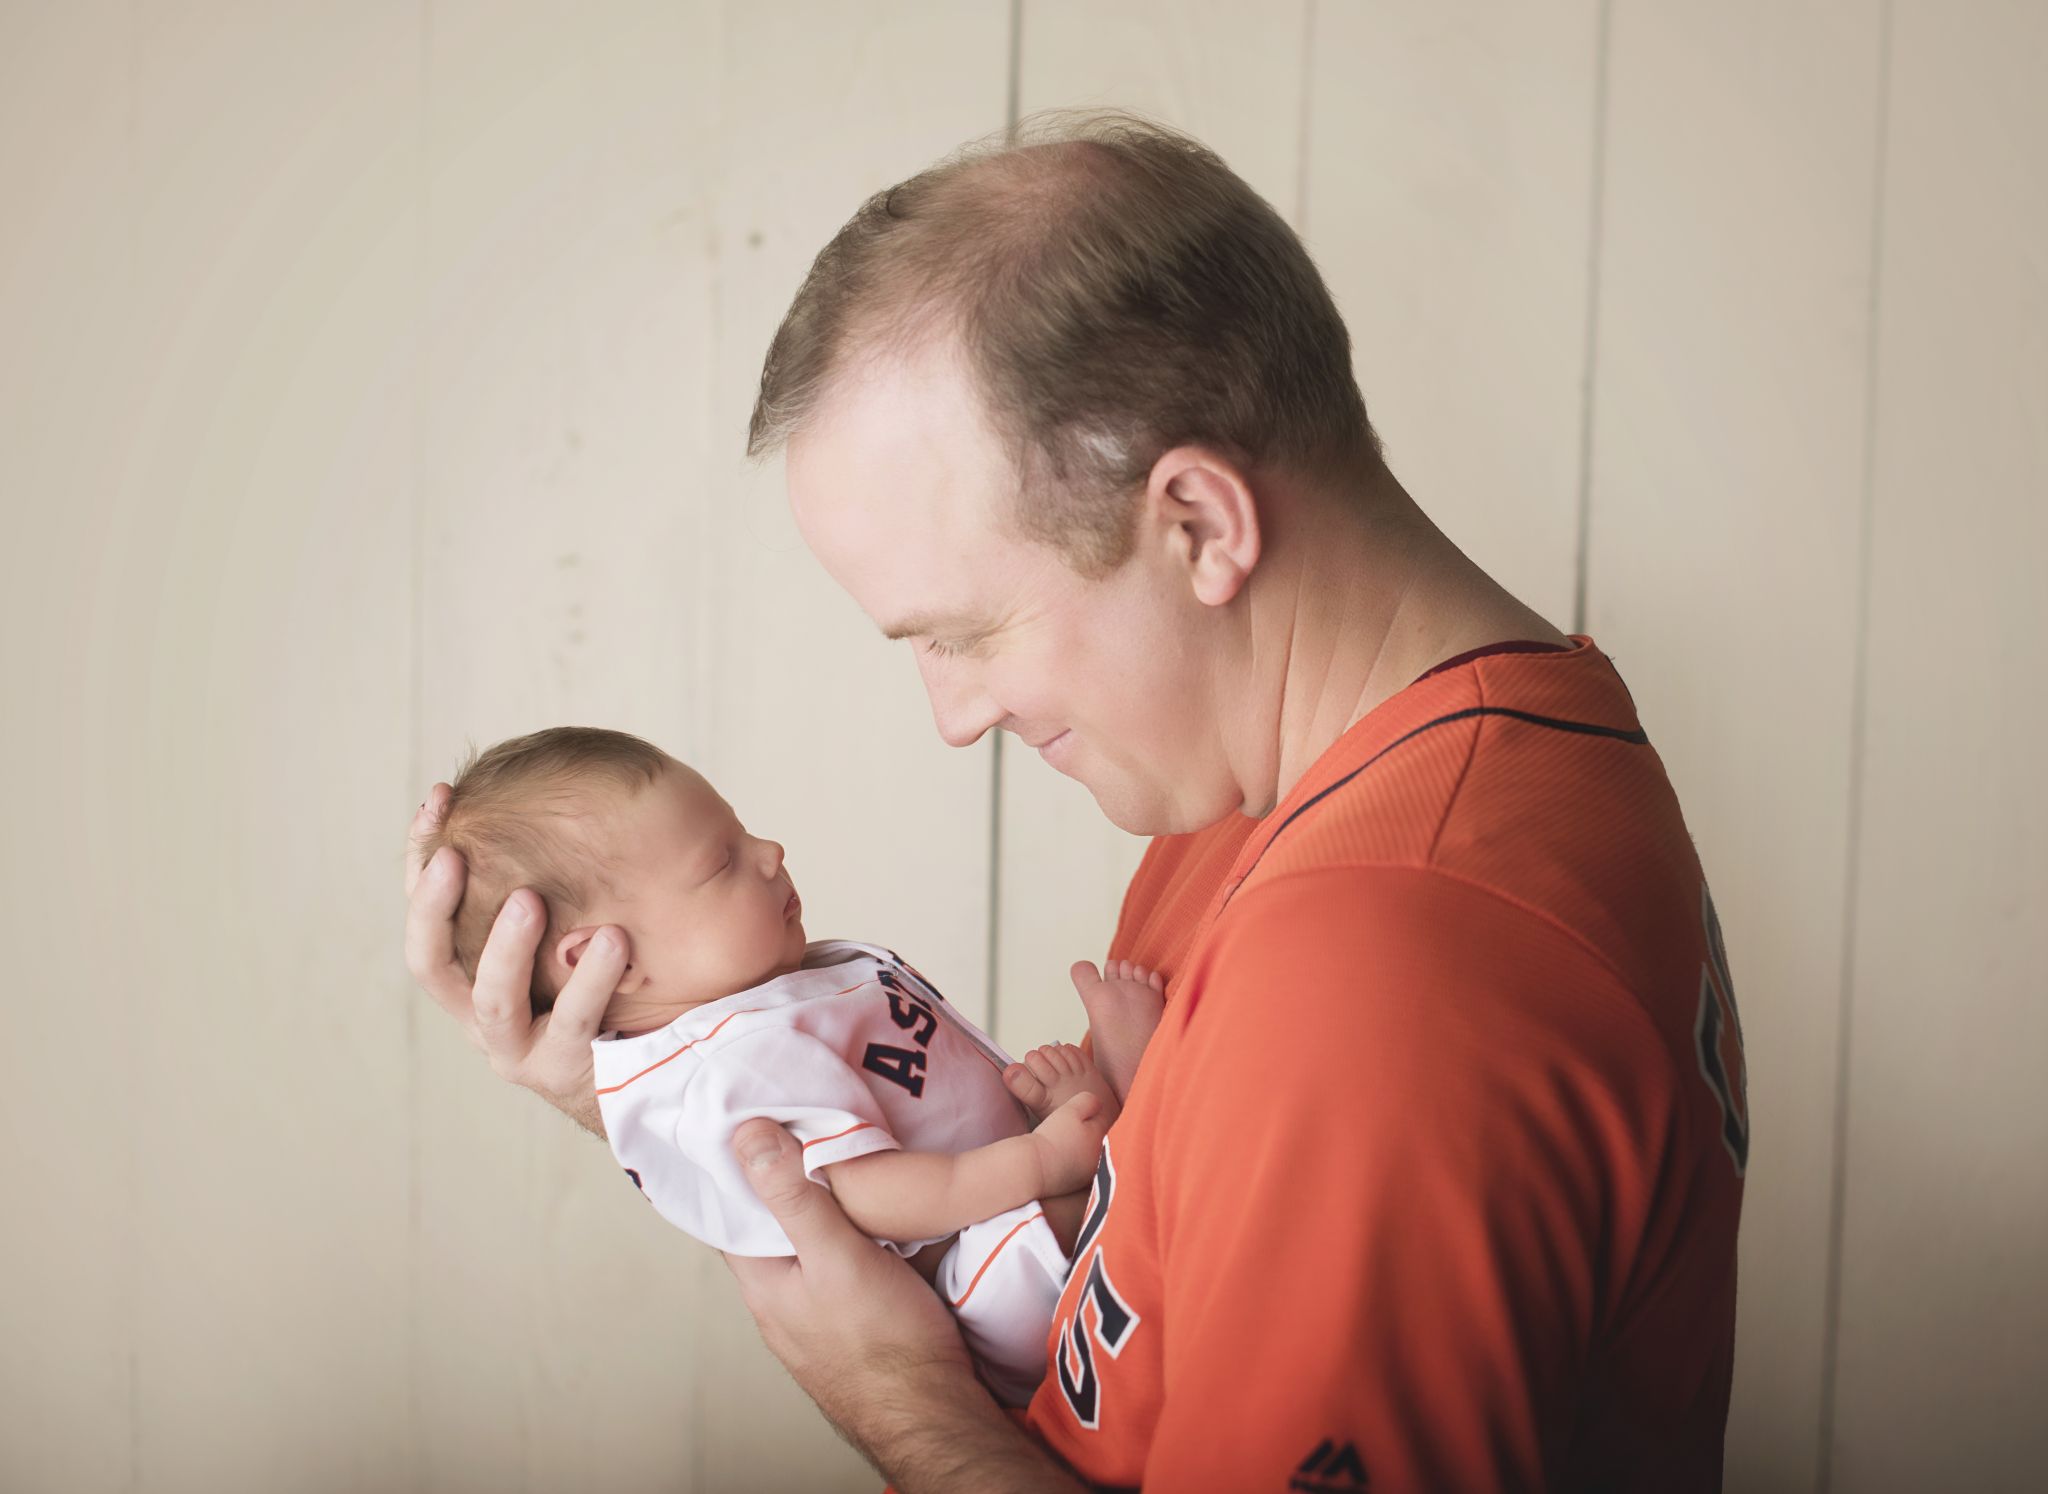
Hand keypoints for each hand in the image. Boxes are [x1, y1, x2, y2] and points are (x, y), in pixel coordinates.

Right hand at [404, 783, 628, 1134]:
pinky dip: (587, 980)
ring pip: (491, 997)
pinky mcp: (562, 1070)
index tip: (441, 799)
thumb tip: (591, 778)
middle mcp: (478, 1013)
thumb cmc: (610, 982)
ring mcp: (515, 1046)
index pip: (428, 912)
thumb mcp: (578, 924)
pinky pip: (571, 1022)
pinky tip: (613, 939)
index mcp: (469, 973)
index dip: (423, 857)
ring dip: (504, 947)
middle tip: (455, 853)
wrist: (646, 1070)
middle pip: (431, 962)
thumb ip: (570, 874)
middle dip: (433, 906)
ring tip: (530, 898)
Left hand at [721, 1119, 974, 1438]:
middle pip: (768, 1225)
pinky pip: (834, 1262)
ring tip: (834, 1158)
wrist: (933, 1412)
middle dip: (779, 1179)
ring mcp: (813, 1313)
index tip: (748, 1118)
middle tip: (799, 1125)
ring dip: (814, 1206)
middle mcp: (779, 1300)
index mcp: (762, 1283)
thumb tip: (748, 1135)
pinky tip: (865, 1214)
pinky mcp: (850, 1320)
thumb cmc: (885, 1344)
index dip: (735, 1165)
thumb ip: (794, 1197)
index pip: (729, 1210)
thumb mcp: (836, 1255)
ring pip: (804, 1244)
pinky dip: (840, 1231)